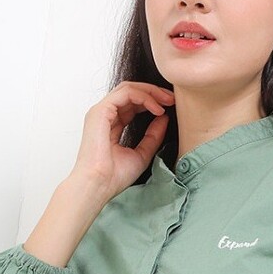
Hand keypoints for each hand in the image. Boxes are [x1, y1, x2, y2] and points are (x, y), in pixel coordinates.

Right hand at [70, 81, 173, 202]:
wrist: (100, 185)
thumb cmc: (114, 176)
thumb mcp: (142, 154)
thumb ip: (153, 136)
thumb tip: (164, 117)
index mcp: (111, 124)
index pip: (132, 104)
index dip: (152, 101)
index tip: (170, 107)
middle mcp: (105, 115)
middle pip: (130, 92)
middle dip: (153, 92)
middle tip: (172, 99)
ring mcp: (101, 112)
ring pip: (128, 88)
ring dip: (150, 92)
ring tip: (167, 101)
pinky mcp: (100, 111)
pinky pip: (125, 93)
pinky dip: (144, 97)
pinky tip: (157, 108)